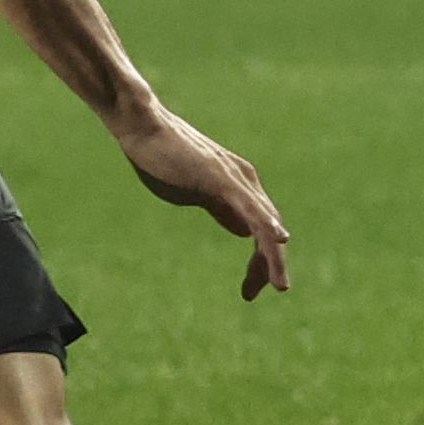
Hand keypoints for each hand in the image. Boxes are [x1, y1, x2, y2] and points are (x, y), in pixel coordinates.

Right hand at [114, 101, 292, 298]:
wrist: (144, 130)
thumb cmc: (165, 160)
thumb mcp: (199, 194)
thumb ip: (223, 210)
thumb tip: (243, 231)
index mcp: (240, 187)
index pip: (261, 229)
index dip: (261, 260)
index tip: (249, 290)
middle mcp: (246, 182)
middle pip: (270, 230)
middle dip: (269, 265)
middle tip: (258, 294)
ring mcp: (237, 179)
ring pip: (267, 223)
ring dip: (274, 257)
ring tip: (279, 285)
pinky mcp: (223, 178)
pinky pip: (251, 206)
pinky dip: (266, 225)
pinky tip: (278, 241)